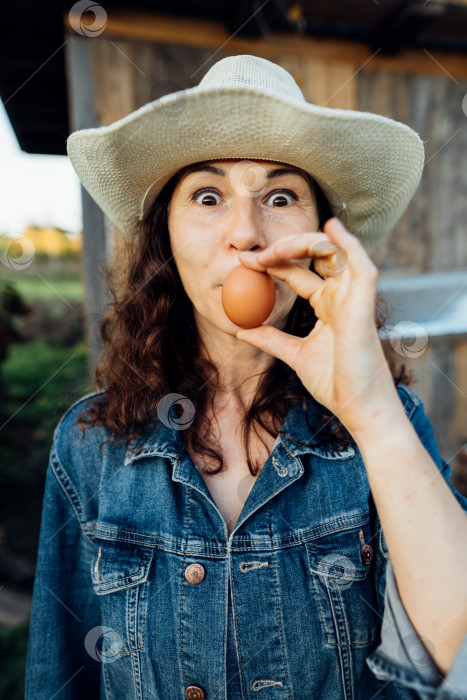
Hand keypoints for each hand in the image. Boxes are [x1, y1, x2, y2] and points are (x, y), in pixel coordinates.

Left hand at [236, 217, 399, 437]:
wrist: (357, 409)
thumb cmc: (335, 383)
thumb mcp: (294, 355)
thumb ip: (270, 339)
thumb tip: (240, 330)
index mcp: (327, 306)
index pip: (297, 274)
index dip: (272, 264)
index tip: (244, 263)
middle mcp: (341, 296)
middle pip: (314, 257)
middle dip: (283, 249)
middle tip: (252, 256)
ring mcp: (354, 298)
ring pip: (335, 253)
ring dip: (304, 243)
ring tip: (273, 250)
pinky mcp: (364, 306)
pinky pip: (361, 266)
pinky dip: (349, 244)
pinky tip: (331, 227)